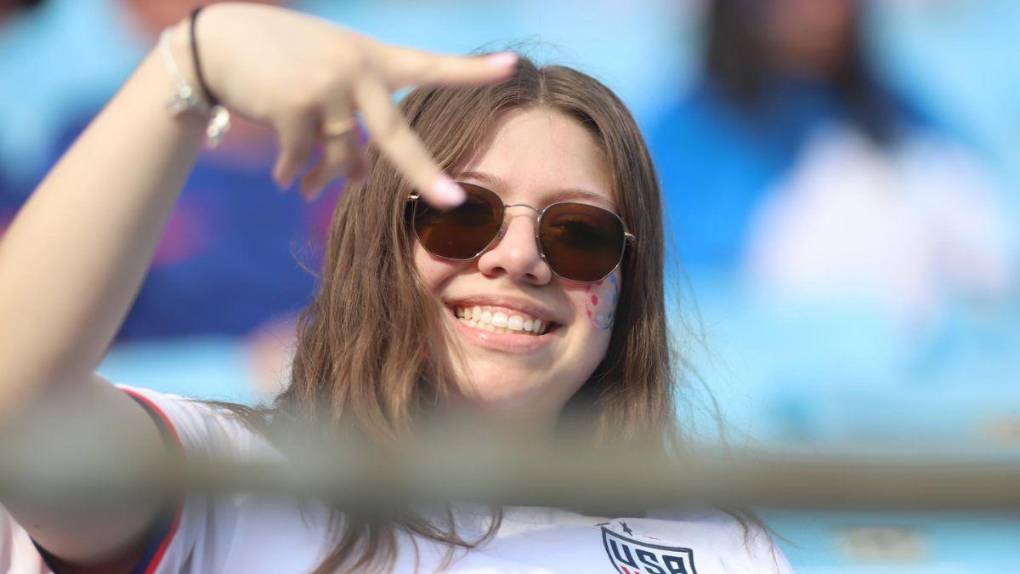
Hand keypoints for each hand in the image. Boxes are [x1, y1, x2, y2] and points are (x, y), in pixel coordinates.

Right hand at [188, 3, 516, 205]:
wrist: (217, 42)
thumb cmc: (282, 61)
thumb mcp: (327, 80)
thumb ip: (352, 123)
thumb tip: (359, 180)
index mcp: (373, 58)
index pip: (429, 66)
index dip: (470, 70)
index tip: (512, 66)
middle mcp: (355, 69)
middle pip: (395, 136)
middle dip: (425, 172)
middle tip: (455, 202)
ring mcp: (325, 87)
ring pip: (340, 157)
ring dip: (322, 179)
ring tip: (303, 187)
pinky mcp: (293, 105)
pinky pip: (302, 159)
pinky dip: (291, 173)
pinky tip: (282, 178)